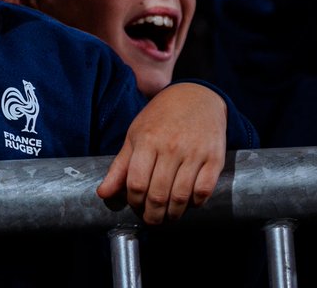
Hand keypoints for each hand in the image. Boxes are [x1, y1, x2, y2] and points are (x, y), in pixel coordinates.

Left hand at [96, 83, 226, 224]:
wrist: (196, 97)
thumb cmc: (161, 117)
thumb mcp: (135, 135)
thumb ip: (120, 167)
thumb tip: (102, 194)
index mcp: (147, 140)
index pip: (136, 183)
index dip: (134, 202)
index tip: (136, 206)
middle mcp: (171, 147)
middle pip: (158, 195)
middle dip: (152, 215)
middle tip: (152, 219)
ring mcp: (194, 153)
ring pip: (180, 197)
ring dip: (173, 215)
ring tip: (168, 216)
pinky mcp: (214, 158)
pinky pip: (203, 191)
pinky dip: (195, 204)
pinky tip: (189, 202)